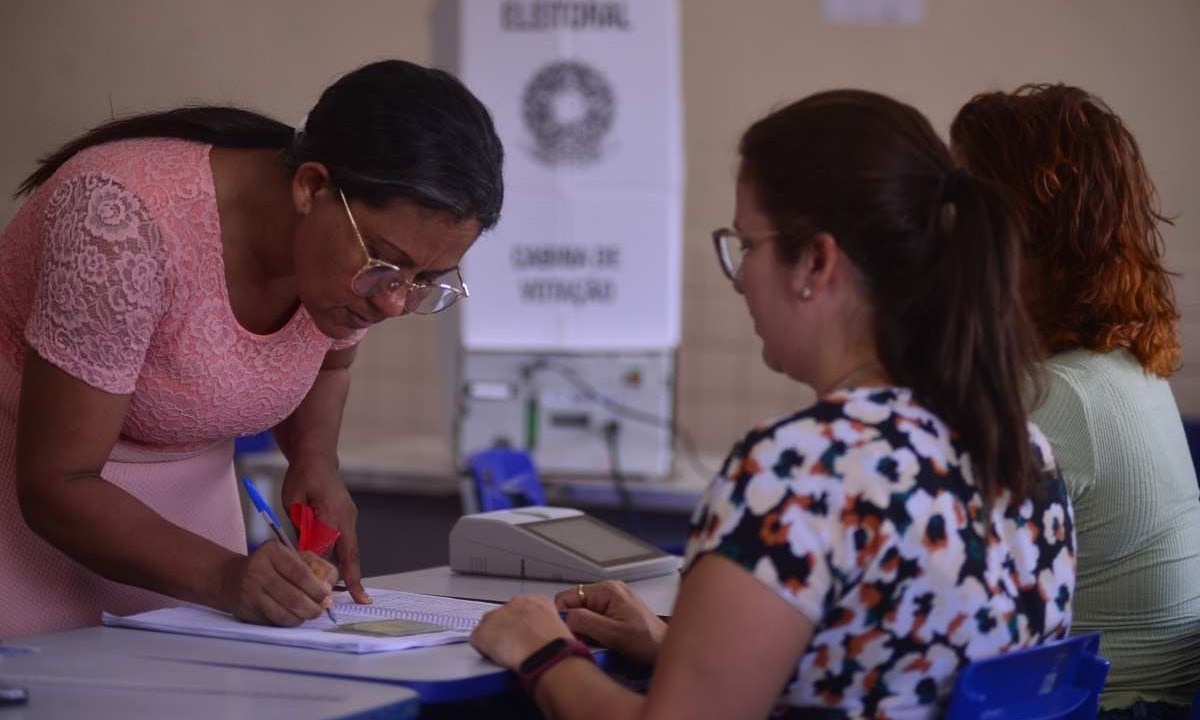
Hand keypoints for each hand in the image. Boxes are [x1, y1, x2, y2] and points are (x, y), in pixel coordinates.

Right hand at [220, 545, 335, 625]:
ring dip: (301, 617)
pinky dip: (288, 622)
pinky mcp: (246, 610)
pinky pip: (273, 621)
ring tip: (310, 614)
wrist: (230, 577)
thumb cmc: (269, 566)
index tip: (327, 597)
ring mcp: (250, 593)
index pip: (299, 573)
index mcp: (272, 553)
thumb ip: (312, 566)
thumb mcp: (288, 556)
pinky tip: (295, 617)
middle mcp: (258, 571)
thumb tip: (328, 587)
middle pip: (292, 596)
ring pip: (282, 613)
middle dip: (312, 607)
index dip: (316, 588)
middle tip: (321, 610)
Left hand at [280, 461, 369, 604]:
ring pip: (351, 550)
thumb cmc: (302, 478)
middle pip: (351, 554)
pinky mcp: (348, 519)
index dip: (327, 572)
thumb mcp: (294, 503)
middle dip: (354, 578)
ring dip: (349, 570)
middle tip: (362, 600)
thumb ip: (302, 529)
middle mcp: (347, 518)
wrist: (317, 458)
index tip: (332, 592)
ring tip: (354, 593)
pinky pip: (347, 543)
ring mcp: (351, 518)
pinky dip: (345, 558)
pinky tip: (341, 573)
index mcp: (333, 513)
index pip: (330, 549)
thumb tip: (305, 556)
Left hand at [470, 595, 572, 670]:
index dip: (525, 626)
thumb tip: (546, 637)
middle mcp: (515, 603)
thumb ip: (549, 626)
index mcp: (538, 601)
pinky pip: (478, 642)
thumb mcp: (561, 629)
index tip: (527, 637)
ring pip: (491, 627)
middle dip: (509, 629)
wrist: (544, 652)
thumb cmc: (558, 646)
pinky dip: (484, 651)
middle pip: (506, 616)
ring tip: (507, 654)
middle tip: (518, 646)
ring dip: (496, 638)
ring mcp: (496, 616)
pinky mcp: (482, 632)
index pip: (525, 610)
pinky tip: (496, 659)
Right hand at [555, 580, 666, 665]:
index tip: (572, 635)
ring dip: (586, 632)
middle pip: (573, 606)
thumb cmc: (648, 642)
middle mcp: (608, 590)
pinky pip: (593, 621)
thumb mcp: (613, 634)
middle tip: (590, 642)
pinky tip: (606, 642)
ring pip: (582, 615)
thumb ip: (586, 622)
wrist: (665, 649)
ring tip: (601, 643)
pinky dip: (595, 633)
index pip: (565, 597)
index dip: (564, 618)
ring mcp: (611, 600)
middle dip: (577, 626)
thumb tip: (565, 617)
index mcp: (606, 590)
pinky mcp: (614, 611)